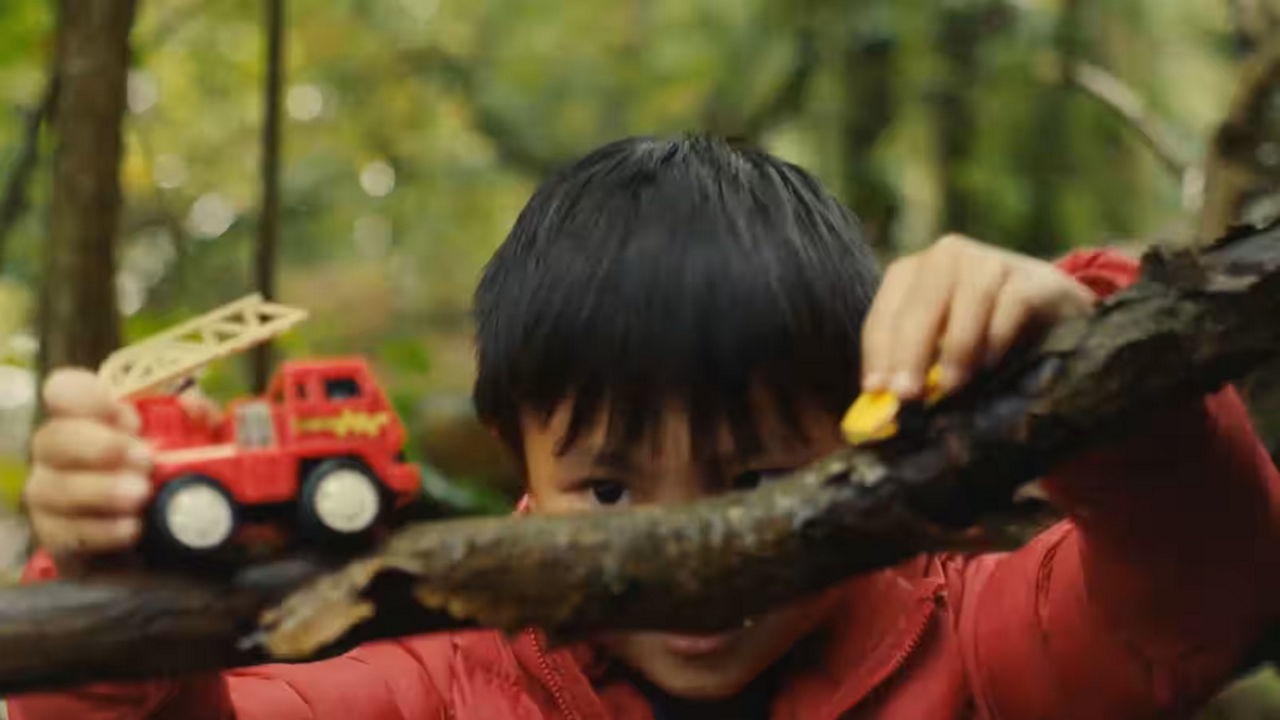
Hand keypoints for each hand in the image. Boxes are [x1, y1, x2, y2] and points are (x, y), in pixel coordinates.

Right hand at [24, 369, 220, 571]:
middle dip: (99, 447)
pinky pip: (63, 533)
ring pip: (53, 488)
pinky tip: (131, 528)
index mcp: (90, 417)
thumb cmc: (172, 476)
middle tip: (144, 461)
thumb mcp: (197, 442)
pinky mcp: (56, 535)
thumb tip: (196, 408)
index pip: (64, 390)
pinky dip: (99, 530)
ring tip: (141, 496)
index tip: (129, 418)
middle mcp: (60, 450)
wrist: (165, 538)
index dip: (87, 398)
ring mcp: (50, 493)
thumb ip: (199, 420)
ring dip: (99, 490)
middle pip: (52, 437)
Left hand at [861, 234, 1094, 399]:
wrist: (1055, 318)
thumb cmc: (983, 337)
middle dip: (909, 353)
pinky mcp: (1035, 278)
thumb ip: (914, 368)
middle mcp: (947, 256)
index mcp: (913, 273)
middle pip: (920, 305)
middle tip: (907, 395)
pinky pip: (1011, 304)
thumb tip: (884, 402)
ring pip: (966, 301)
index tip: (876, 389)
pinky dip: (997, 337)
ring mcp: (992, 261)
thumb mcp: (940, 348)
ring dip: (956, 348)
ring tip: (951, 387)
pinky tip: (990, 364)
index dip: (879, 353)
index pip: (885, 314)